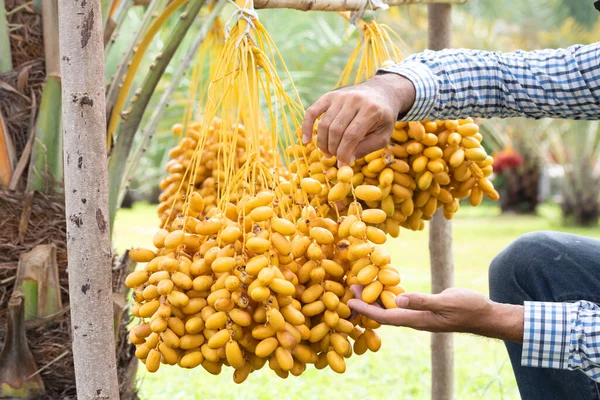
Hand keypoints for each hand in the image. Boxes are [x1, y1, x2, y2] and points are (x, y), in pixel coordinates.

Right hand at [301, 73, 415, 165]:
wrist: (381, 92)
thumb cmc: (383, 118)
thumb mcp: (383, 136)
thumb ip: (366, 148)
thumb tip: (346, 160)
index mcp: (371, 110)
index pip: (351, 135)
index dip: (344, 152)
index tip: (342, 163)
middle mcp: (354, 100)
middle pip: (336, 130)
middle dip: (333, 148)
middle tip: (335, 158)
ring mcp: (340, 96)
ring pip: (324, 123)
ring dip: (323, 143)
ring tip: (327, 153)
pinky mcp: (330, 95)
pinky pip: (312, 111)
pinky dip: (306, 126)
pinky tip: (306, 141)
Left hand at [347, 285, 523, 342]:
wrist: (485, 315)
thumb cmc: (469, 308)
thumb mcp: (446, 302)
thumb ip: (422, 301)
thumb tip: (398, 299)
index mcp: (417, 320)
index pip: (385, 316)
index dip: (365, 310)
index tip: (348, 302)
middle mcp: (415, 320)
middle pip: (384, 314)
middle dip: (365, 303)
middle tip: (349, 288)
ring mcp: (420, 316)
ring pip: (391, 310)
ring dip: (375, 299)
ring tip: (361, 285)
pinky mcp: (425, 310)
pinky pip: (401, 306)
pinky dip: (389, 297)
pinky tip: (385, 288)